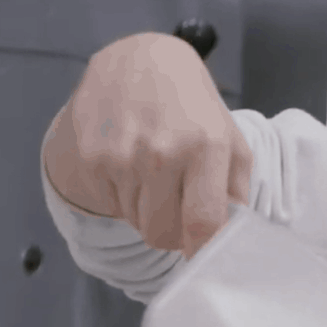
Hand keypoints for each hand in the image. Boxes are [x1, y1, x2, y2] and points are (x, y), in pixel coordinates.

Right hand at [44, 32, 251, 256]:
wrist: (136, 61)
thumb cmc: (192, 105)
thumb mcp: (228, 137)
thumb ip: (236, 189)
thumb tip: (232, 237)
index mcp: (206, 146)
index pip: (203, 222)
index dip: (202, 254)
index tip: (204, 266)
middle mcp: (162, 151)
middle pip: (162, 233)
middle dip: (172, 232)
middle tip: (177, 208)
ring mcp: (121, 155)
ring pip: (135, 222)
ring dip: (147, 212)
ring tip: (153, 175)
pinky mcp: (90, 157)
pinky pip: (109, 205)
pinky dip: (122, 197)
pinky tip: (129, 165)